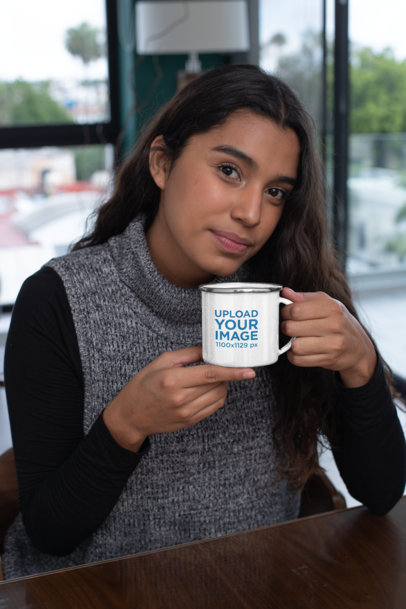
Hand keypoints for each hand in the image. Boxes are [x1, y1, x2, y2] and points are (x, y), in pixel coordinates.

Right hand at [103, 346, 254, 450]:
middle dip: (225, 375)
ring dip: (222, 385)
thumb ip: (188, 354)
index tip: (248, 370)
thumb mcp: (161, 362)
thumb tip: (209, 348)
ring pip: (218, 397)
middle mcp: (181, 398)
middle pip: (217, 385)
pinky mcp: (189, 421)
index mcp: (173, 380)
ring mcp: (186, 413)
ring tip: (212, 377)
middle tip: (223, 365)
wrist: (131, 416)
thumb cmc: (143, 385)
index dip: (232, 372)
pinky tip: (209, 389)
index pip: (210, 375)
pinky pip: (213, 408)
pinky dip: (217, 396)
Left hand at [280, 288, 376, 387]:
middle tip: (291, 327)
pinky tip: (301, 350)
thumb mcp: (327, 304)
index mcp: (332, 308)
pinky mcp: (328, 359)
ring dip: (291, 344)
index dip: (285, 312)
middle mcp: (333, 325)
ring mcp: (332, 344)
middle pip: (292, 327)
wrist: (359, 348)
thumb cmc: (340, 323)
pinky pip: (299, 360)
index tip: (287, 314)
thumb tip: (285, 292)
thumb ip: (305, 298)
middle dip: (286, 327)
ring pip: (295, 345)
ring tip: (298, 339)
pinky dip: (295, 356)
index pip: (296, 310)